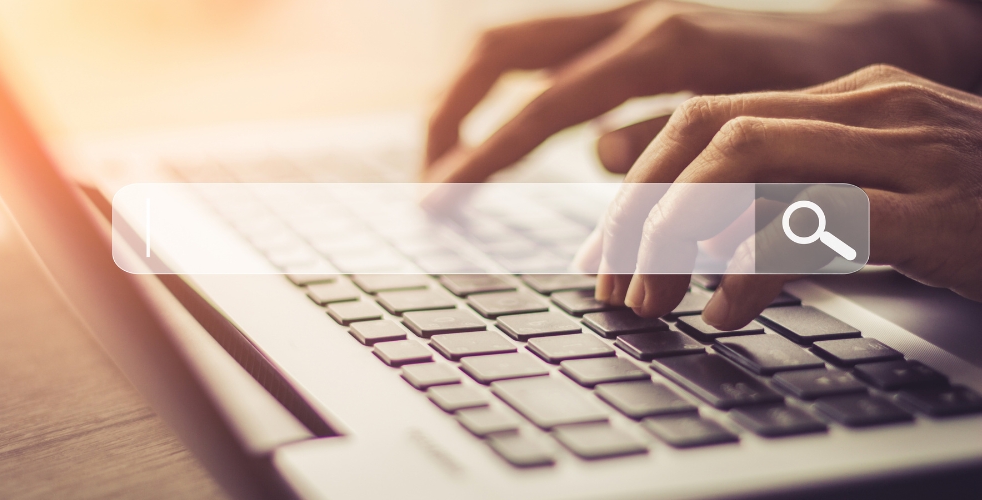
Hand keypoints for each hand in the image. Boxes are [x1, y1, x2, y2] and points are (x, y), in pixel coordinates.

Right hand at [424, 0, 981, 182]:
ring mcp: (624, 15)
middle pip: (500, 50)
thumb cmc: (816, 92)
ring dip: (467, 100)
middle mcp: (630, 17)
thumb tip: (599, 156)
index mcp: (660, 47)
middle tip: (426, 176)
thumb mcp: (754, 129)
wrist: (860, 40)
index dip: (485, 154)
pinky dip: (507, 96)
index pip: (544, 105)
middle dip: (450, 113)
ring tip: (444, 160)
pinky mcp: (625, 26)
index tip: (440, 197)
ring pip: (513, 45)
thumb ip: (672, 142)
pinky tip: (498, 136)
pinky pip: (544, 55)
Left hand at [584, 64, 981, 328]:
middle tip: (616, 283)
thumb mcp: (873, 195)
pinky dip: (752, 266)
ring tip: (655, 298)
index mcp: (844, 98)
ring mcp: (906, 151)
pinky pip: (815, 221)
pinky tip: (728, 311)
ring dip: (680, 235)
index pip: (703, 117)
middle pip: (708, 133)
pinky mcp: (937, 211)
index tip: (606, 248)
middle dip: (643, 212)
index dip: (638, 183)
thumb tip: (693, 232)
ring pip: (748, 160)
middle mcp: (868, 108)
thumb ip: (788, 196)